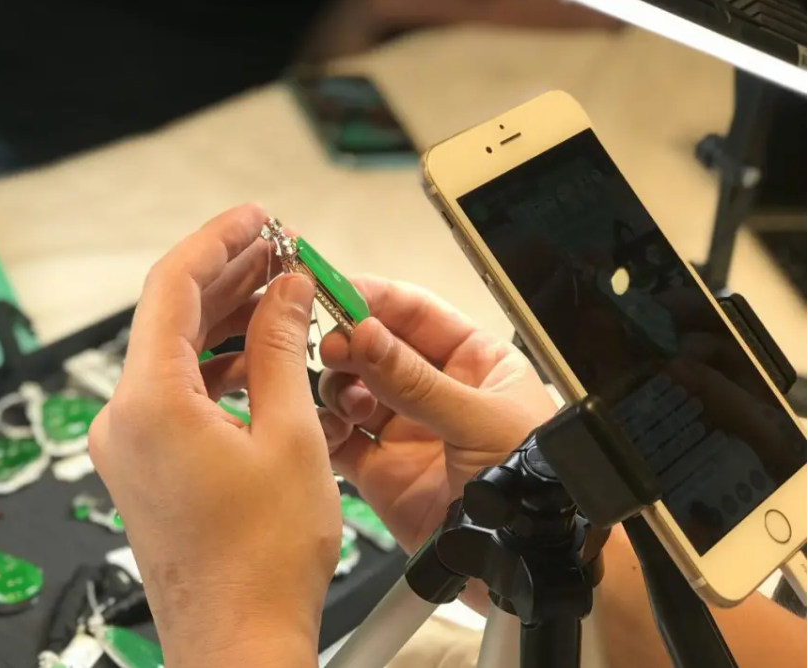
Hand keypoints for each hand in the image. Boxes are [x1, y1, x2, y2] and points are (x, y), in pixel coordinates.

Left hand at [89, 204, 338, 667]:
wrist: (239, 638)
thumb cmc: (263, 560)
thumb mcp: (289, 435)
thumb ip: (282, 348)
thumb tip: (288, 290)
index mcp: (150, 403)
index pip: (173, 287)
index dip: (218, 240)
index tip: (254, 218)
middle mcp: (125, 418)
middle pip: (172, 314)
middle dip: (227, 273)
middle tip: (278, 246)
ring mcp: (131, 442)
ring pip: (176, 351)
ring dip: (226, 317)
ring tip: (279, 288)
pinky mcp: (146, 462)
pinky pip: (178, 389)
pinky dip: (218, 362)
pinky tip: (260, 350)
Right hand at [318, 277, 557, 555]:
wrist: (525, 563)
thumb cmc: (534, 482)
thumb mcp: (481, 421)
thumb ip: (417, 381)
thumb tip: (366, 334)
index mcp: (473, 361)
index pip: (415, 312)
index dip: (374, 298)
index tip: (334, 289)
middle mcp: (433, 389)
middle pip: (375, 347)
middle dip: (349, 342)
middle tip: (333, 347)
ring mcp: (404, 428)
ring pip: (350, 388)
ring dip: (339, 386)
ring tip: (350, 403)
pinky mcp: (379, 469)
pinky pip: (339, 438)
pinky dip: (326, 430)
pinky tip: (334, 432)